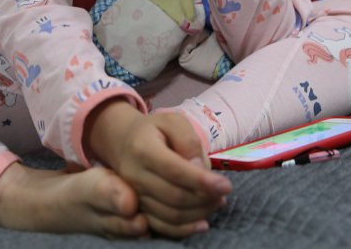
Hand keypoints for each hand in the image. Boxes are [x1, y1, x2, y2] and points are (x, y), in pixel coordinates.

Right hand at [84, 100, 231, 237]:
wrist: (124, 141)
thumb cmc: (155, 130)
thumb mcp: (173, 122)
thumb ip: (189, 141)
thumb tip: (201, 169)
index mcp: (143, 149)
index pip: (175, 170)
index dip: (201, 181)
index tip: (226, 186)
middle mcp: (134, 175)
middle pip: (175, 196)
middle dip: (205, 198)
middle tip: (223, 193)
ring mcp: (135, 194)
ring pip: (171, 214)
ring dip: (200, 212)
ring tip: (217, 201)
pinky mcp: (139, 208)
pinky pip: (162, 226)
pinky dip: (185, 229)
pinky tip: (202, 223)